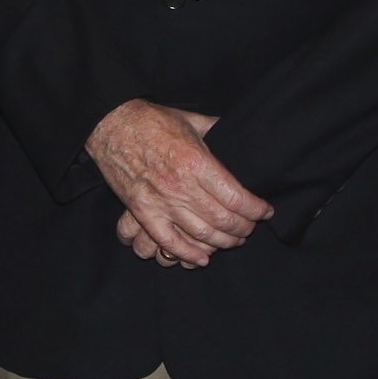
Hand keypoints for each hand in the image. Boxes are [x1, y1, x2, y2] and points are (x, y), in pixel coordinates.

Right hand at [89, 101, 266, 267]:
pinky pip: (169, 241)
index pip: (237, 198)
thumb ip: (218, 130)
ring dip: (223, 242)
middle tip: (251, 227)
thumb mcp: (192, 120)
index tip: (265, 211)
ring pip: (201, 235)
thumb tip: (240, 132)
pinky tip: (203, 258)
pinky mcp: (142, 212)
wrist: (111, 124)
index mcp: (197, 162)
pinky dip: (188, 254)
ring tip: (233, 240)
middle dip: (244, 228)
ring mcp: (161, 202)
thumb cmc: (153, 121)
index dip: (257, 209)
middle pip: (223, 220)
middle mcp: (181, 186)